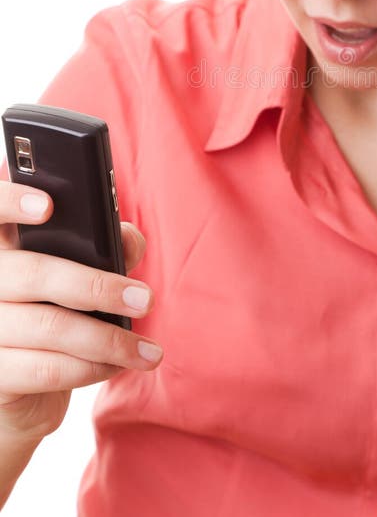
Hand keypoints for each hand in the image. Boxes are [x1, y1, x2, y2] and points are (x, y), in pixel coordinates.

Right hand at [0, 180, 162, 442]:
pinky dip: (90, 368)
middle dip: (98, 287)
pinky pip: (46, 370)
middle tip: (145, 299)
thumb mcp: (76, 275)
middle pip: (35, 274)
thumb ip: (102, 247)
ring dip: (108, 340)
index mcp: (2, 249)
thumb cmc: (54, 315)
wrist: (22, 389)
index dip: (11, 202)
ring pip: (49, 327)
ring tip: (147, 350)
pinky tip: (116, 365)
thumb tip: (128, 238)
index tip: (48, 206)